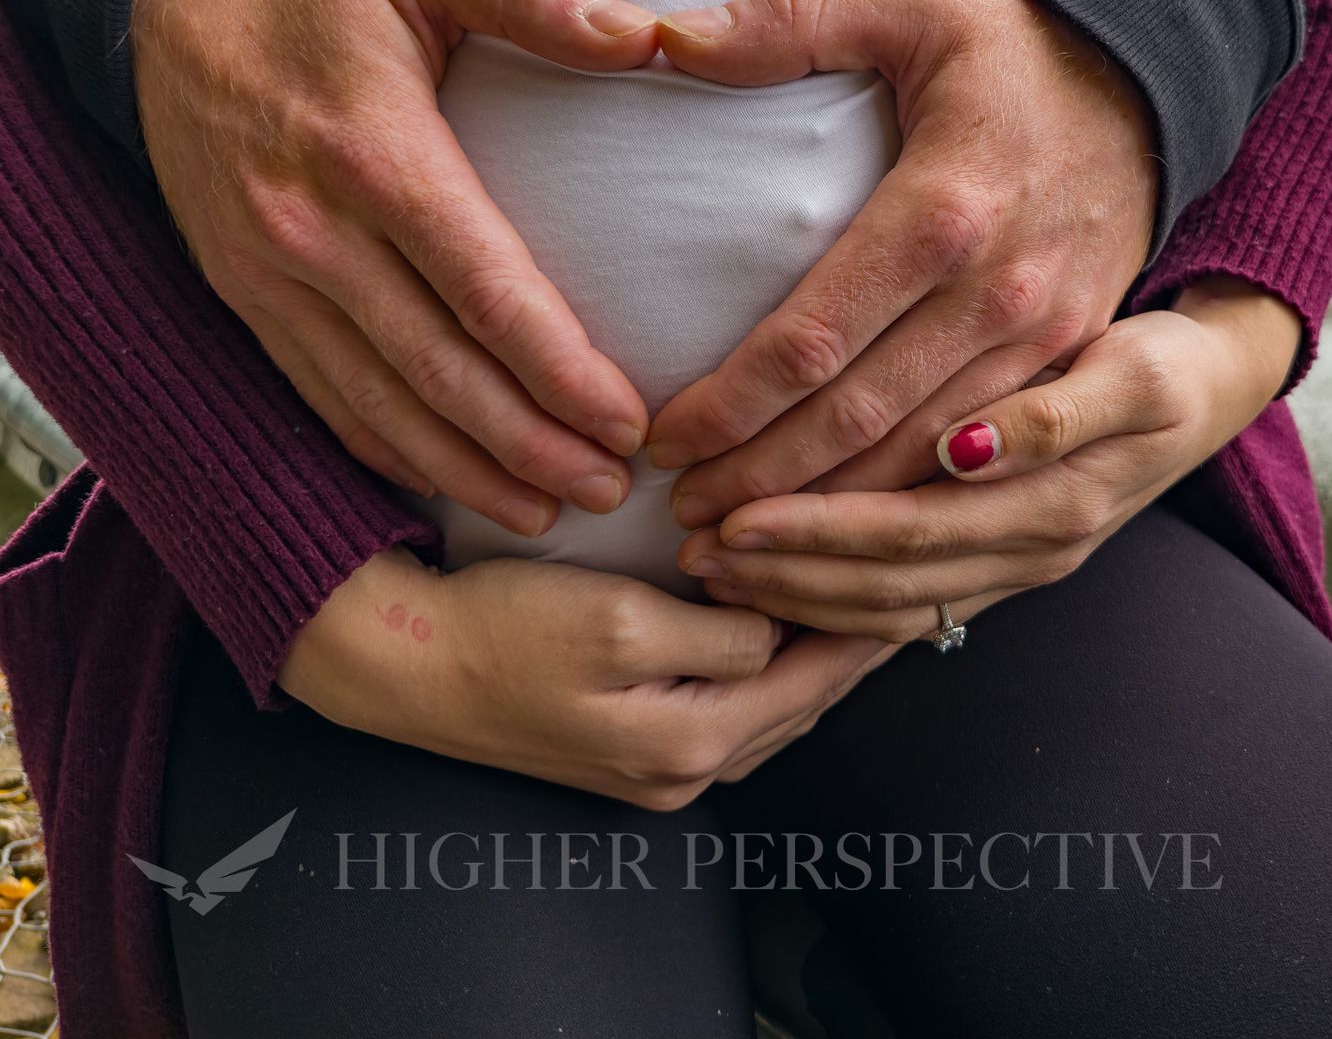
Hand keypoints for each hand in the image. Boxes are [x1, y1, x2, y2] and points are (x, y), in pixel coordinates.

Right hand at [133, 0, 658, 535]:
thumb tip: (646, 38)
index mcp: (373, 153)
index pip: (484, 290)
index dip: (561, 370)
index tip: (631, 421)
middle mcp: (311, 230)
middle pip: (438, 370)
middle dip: (531, 444)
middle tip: (615, 489)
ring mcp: (267, 274)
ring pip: (379, 403)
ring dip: (468, 469)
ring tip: (552, 509)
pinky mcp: (244, 296)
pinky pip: (322, 396)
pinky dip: (391, 452)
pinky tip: (452, 482)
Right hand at [279, 547, 893, 808]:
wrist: (409, 665)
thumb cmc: (506, 633)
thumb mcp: (625, 621)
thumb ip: (720, 634)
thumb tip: (779, 630)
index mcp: (691, 744)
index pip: (812, 682)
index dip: (861, 625)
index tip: (904, 577)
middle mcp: (683, 772)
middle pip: (799, 705)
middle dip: (850, 647)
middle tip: (900, 588)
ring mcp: (656, 769)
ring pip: (769, 711)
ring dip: (813, 660)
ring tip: (856, 606)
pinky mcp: (631, 750)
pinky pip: (730, 712)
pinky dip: (768, 672)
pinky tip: (782, 632)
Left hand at [645, 0, 1158, 524]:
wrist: (1158, 77)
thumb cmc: (1014, 44)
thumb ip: (786, 18)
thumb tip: (659, 38)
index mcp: (942, 210)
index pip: (813, 339)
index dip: (729, 404)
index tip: (660, 441)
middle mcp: (999, 293)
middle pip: (858, 421)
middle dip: (760, 483)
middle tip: (677, 520)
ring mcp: (1045, 339)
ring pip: (919, 461)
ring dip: (826, 514)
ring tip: (736, 542)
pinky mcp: (1072, 361)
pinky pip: (979, 462)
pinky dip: (905, 506)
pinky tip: (842, 531)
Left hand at [672, 277, 1301, 639]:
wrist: (1221, 386)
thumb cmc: (1168, 363)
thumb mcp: (1136, 373)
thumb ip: (1055, 415)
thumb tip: (964, 452)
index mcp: (1055, 497)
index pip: (907, 523)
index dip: (815, 525)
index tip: (728, 506)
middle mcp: (1035, 545)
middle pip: (888, 577)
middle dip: (786, 568)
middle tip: (693, 548)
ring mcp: (1024, 564)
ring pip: (895, 600)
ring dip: (801, 591)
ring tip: (713, 569)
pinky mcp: (1013, 561)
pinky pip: (915, 603)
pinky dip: (841, 603)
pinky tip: (780, 590)